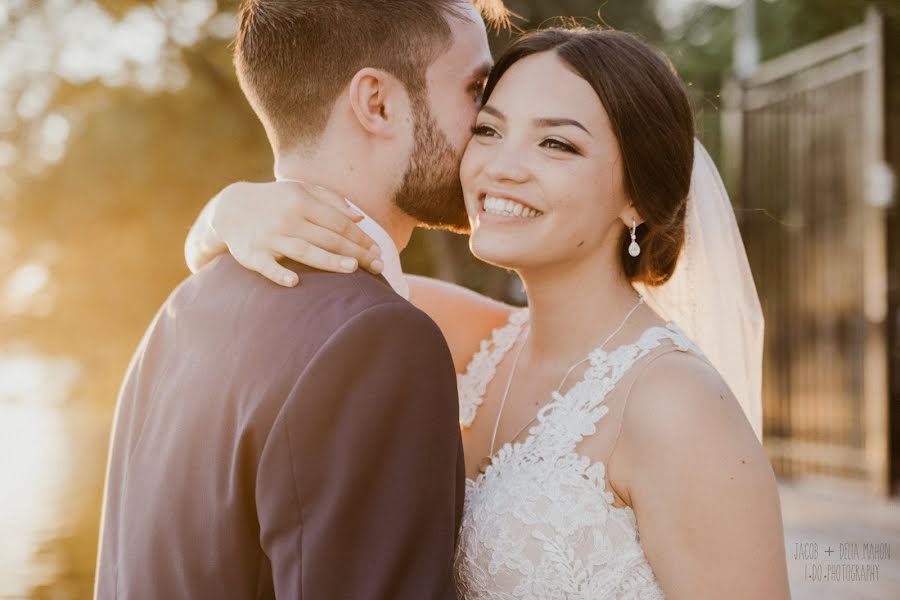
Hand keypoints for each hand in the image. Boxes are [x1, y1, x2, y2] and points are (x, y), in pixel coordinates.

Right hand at [210, 180, 383, 286]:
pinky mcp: (251, 254)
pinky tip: (294, 282)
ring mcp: (269, 237)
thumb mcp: (300, 190)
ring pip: (304, 251)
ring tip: (352, 269)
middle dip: (355, 252)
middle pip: (327, 238)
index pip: (338, 222)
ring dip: (328, 260)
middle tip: (378, 266)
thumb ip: (331, 201)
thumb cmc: (274, 201)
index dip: (360, 236)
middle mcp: (287, 218)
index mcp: (301, 201)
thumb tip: (359, 219)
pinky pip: (266, 266)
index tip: (377, 250)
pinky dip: (279, 274)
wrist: (228, 208)